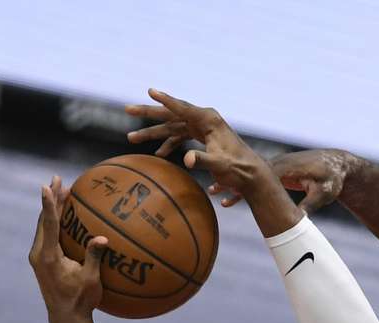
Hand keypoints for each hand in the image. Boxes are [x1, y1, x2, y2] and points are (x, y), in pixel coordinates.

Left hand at [28, 175, 106, 322]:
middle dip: (51, 198)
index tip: (46, 186)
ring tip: (61, 191)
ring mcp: (39, 257)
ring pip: (43, 226)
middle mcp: (39, 254)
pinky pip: (47, 235)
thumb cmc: (80, 301)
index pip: (48, 223)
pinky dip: (54, 222)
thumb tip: (103, 239)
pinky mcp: (42, 261)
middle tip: (58, 180)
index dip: (48, 203)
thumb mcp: (91, 280)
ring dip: (52, 209)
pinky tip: (65, 217)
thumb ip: (94, 257)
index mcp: (48, 256)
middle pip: (43, 220)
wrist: (65, 319)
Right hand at [125, 89, 273, 205]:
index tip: (150, 90)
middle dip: (148, 113)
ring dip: (154, 133)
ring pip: (172, 127)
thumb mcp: (219, 165)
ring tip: (132, 138)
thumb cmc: (238, 169)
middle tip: (127, 110)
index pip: (181, 107)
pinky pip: (181, 137)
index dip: (164, 100)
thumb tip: (186, 160)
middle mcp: (204, 120)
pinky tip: (159, 154)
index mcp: (208, 120)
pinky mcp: (203, 138)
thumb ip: (202, 160)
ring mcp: (203, 128)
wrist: (251, 175)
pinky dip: (169, 144)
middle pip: (171, 114)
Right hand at [192, 149, 353, 212]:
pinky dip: (244, 184)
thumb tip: (300, 219)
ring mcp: (276, 167)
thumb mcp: (324, 193)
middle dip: (230, 179)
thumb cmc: (333, 178)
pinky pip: (256, 178)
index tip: (231, 188)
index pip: (261, 175)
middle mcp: (278, 165)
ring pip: (250, 175)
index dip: (246, 181)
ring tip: (212, 191)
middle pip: (250, 172)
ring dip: (232, 182)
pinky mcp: (277, 172)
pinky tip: (229, 193)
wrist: (338, 165)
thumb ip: (311, 204)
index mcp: (286, 168)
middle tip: (212, 189)